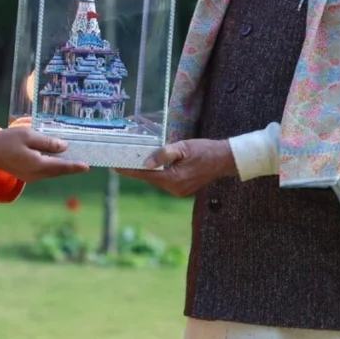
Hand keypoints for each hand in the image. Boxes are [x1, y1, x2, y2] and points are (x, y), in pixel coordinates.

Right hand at [0, 127, 89, 182]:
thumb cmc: (6, 140)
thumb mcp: (28, 135)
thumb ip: (47, 142)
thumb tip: (64, 147)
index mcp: (37, 165)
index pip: (61, 166)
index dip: (75, 166)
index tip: (87, 166)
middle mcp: (36, 174)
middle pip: (58, 171)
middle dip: (71, 167)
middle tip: (85, 162)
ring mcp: (30, 176)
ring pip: (51, 172)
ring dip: (62, 167)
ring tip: (74, 160)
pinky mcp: (26, 174)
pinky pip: (44, 171)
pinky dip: (53, 166)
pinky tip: (57, 159)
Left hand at [114, 139, 236, 197]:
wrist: (224, 160)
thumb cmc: (204, 150)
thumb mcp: (182, 147)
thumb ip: (163, 154)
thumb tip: (146, 163)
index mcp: (174, 179)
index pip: (146, 175)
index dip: (129, 171)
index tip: (114, 167)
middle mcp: (175, 189)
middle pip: (150, 179)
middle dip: (137, 170)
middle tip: (123, 160)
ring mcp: (180, 191)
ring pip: (158, 180)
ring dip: (149, 171)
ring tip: (136, 161)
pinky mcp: (183, 190)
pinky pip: (166, 181)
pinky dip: (159, 174)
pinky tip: (155, 165)